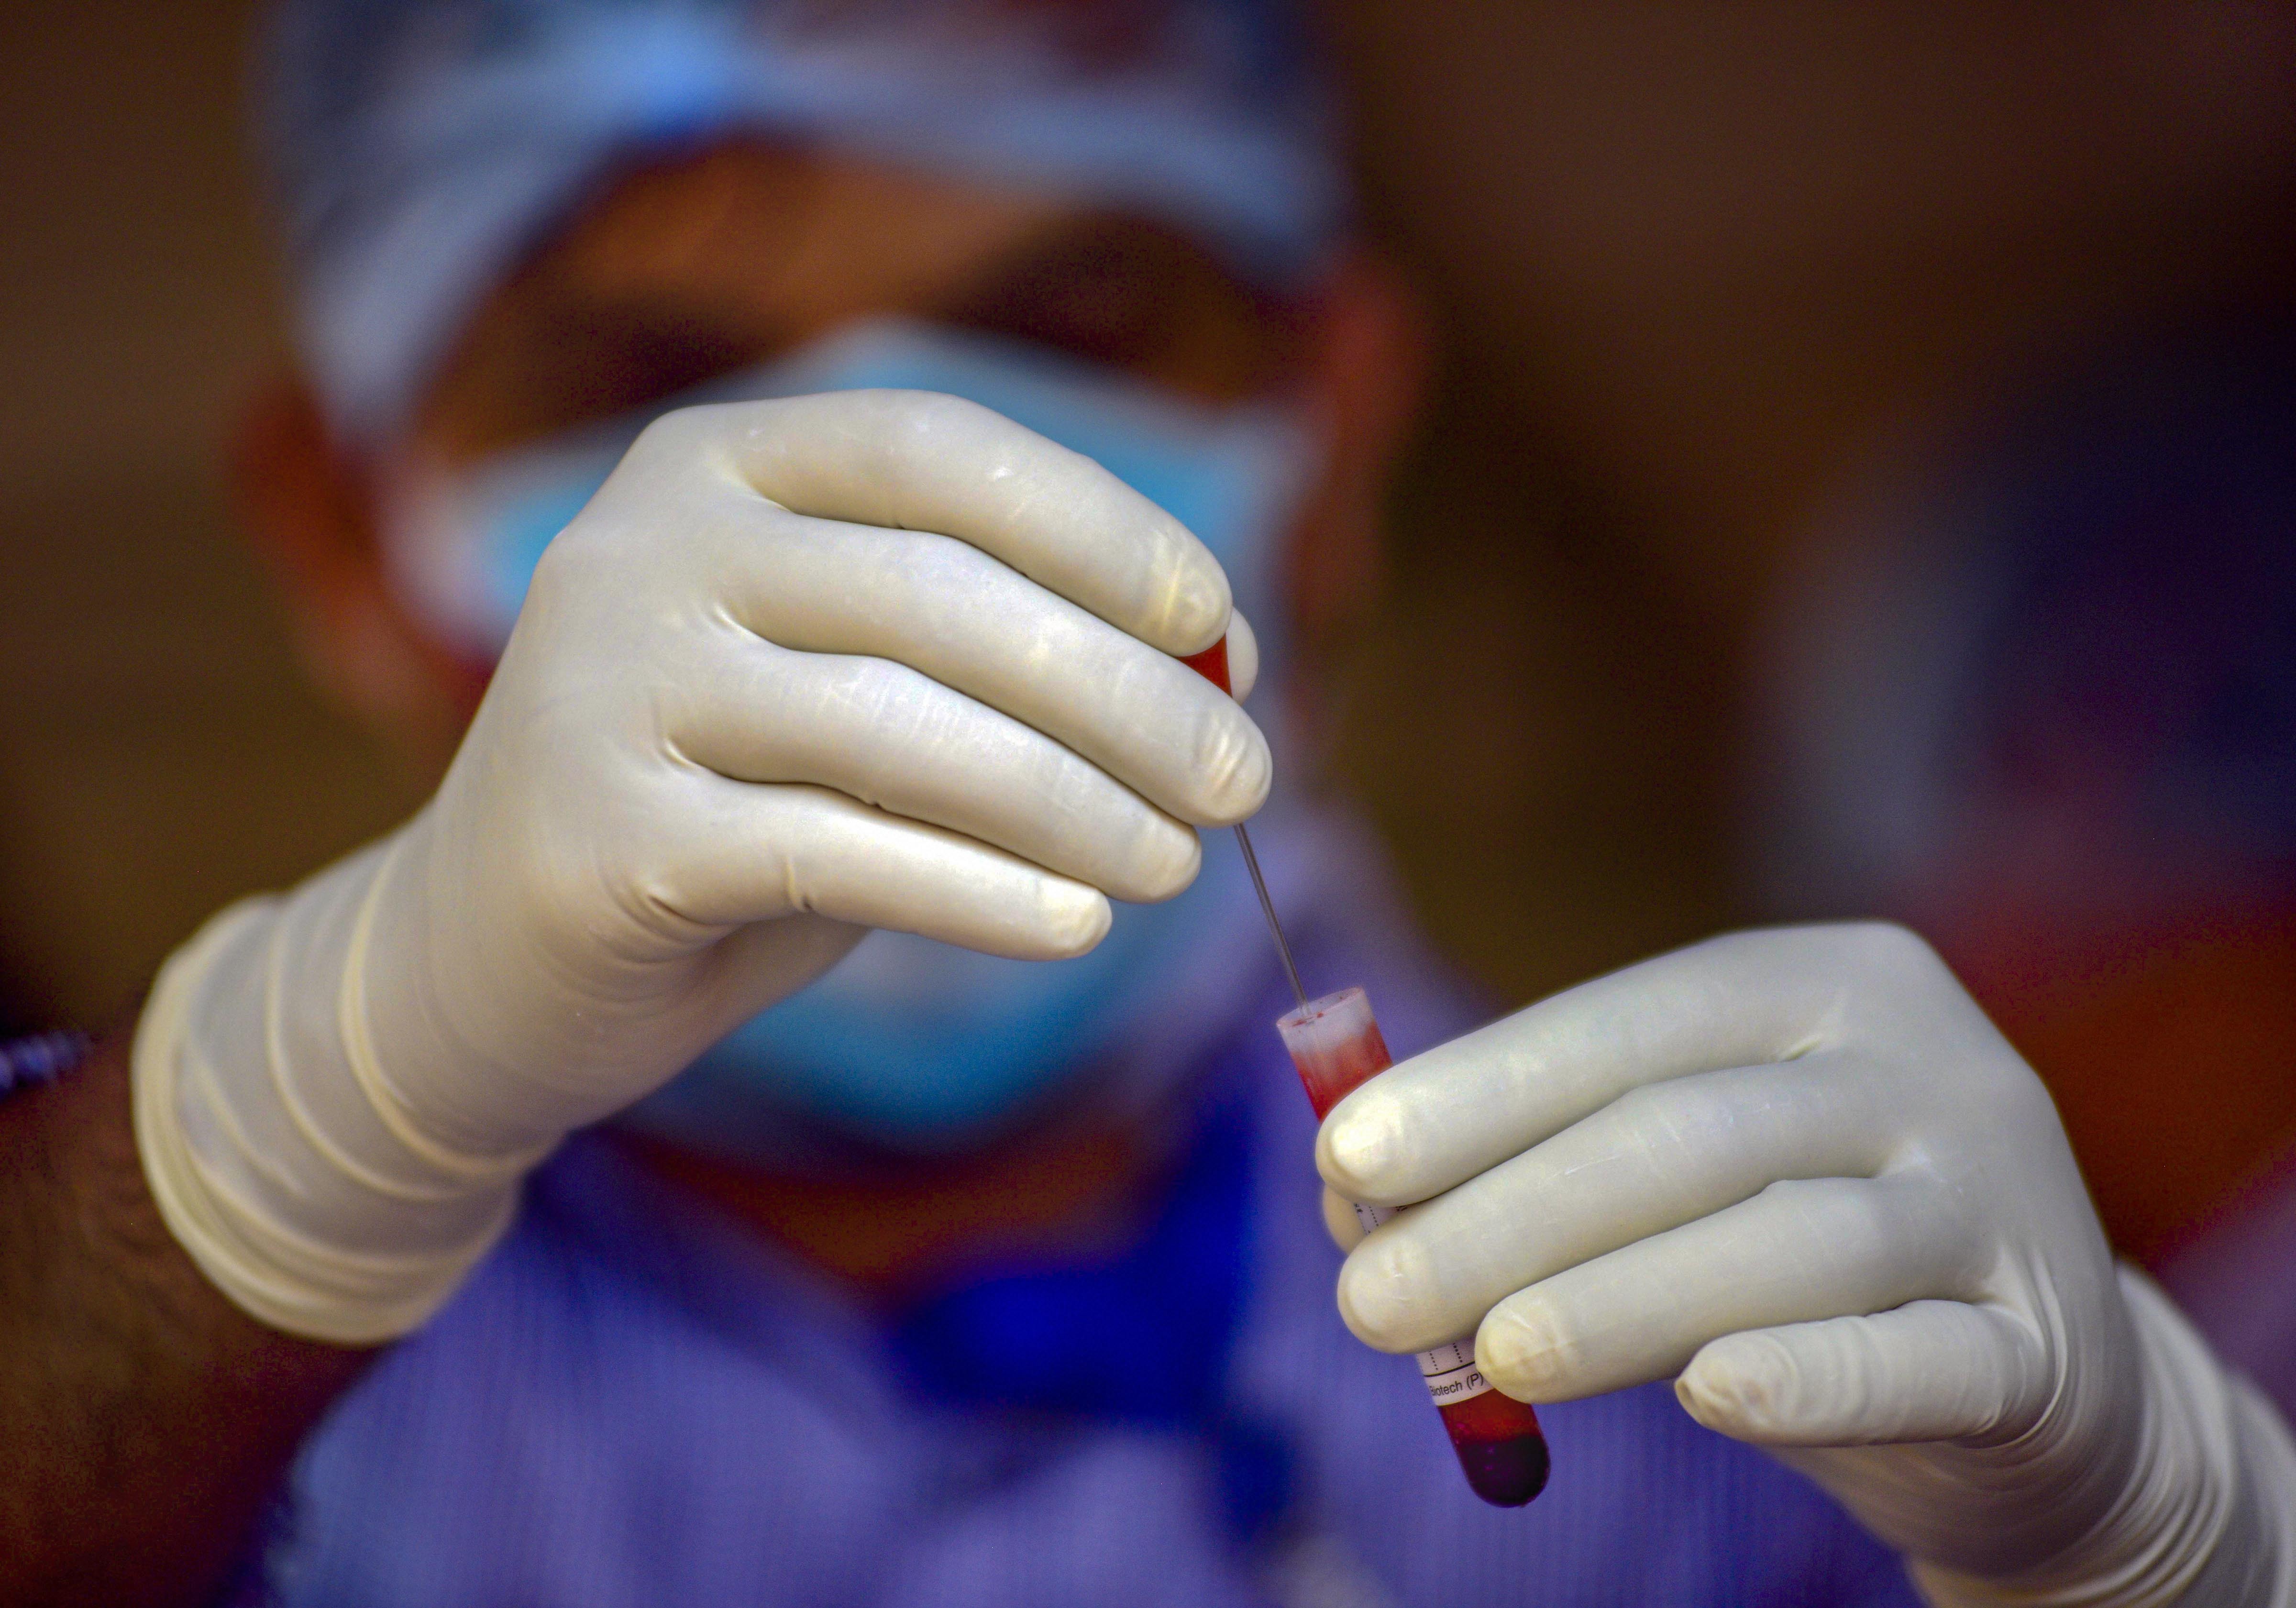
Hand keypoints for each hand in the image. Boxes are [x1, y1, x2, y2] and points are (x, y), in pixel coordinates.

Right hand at [134, 390, 1268, 1342]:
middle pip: (940, 595)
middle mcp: (643, 546)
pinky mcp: (595, 838)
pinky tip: (1081, 924)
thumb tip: (1219, 670)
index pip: (940, 452)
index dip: (1103, 529)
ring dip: (1076, 803)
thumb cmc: (722, 809)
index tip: (1226, 626)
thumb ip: (992, 666)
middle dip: (1126, 693)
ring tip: (1184, 863)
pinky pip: (832, 854)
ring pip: (898, 730)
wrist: (487, 960)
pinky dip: (979, 894)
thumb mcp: (854, 702)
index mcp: (714, 466)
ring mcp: (600, 685)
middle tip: (1251, 780)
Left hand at [1317, 924, 2295, 1601]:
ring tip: (1487, 1355)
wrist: (2042, 1385)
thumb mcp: (1680, 1185)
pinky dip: (1810, 1378)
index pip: (1627, 1027)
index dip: (1477, 1090)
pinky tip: (1708, 1399)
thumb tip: (1350, 1194)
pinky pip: (1920, 1362)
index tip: (1340, 1157)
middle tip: (1367, 1294)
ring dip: (1617, 1301)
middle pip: (1683, 1135)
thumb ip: (1541, 1172)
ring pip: (1786, 1245)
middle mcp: (1925, 1066)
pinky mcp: (2045, 1353)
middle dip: (1505, 1215)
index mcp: (1824, 985)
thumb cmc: (1804, 1258)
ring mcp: (1999, 1201)